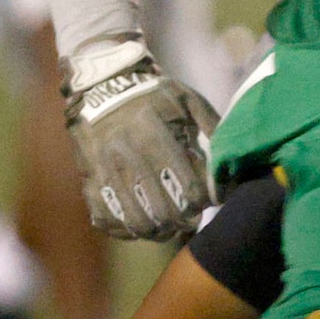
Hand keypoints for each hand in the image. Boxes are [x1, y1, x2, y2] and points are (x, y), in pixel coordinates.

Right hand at [62, 39, 220, 238]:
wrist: (101, 87)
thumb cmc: (153, 95)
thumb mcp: (188, 100)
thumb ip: (214, 128)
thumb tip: (230, 163)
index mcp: (156, 137)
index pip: (189, 187)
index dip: (206, 200)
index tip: (212, 199)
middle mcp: (129, 158)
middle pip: (164, 211)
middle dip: (185, 220)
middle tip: (193, 218)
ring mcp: (105, 172)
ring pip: (135, 220)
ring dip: (159, 231)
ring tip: (171, 226)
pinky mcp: (89, 180)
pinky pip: (104, 218)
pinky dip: (124, 230)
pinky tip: (141, 226)